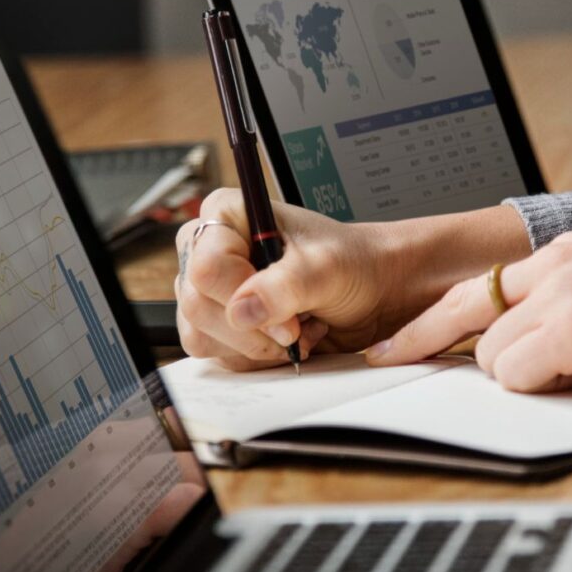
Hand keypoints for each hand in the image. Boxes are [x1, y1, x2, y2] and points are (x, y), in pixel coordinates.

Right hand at [175, 190, 530, 370]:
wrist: (374, 292)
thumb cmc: (354, 264)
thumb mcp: (327, 268)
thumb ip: (286, 286)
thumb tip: (243, 310)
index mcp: (227, 215)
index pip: (207, 267)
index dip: (243, 298)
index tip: (288, 317)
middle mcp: (210, 250)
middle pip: (198, 305)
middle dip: (252, 330)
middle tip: (296, 329)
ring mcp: (212, 290)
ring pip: (201, 334)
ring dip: (255, 345)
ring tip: (297, 329)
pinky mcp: (221, 324)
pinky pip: (218, 354)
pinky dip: (255, 356)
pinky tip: (287, 340)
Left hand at [367, 233, 571, 391]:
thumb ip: (565, 307)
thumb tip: (529, 349)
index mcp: (564, 252)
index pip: (478, 286)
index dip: (430, 319)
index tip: (397, 340)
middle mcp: (554, 264)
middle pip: (467, 314)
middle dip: (430, 344)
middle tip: (390, 361)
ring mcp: (562, 293)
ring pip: (493, 354)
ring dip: (522, 374)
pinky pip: (518, 373)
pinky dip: (541, 385)